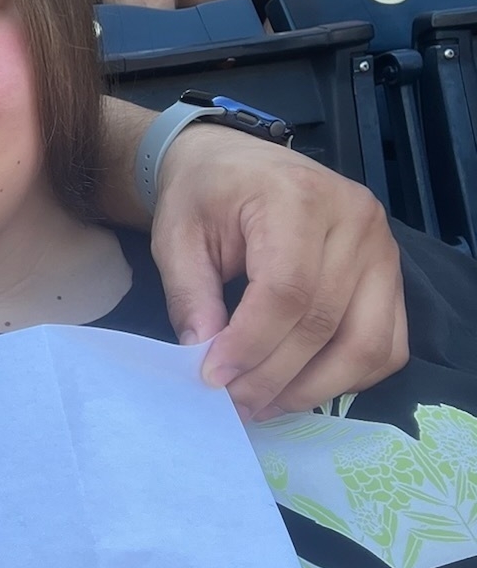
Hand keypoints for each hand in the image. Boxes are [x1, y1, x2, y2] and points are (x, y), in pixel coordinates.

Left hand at [150, 126, 406, 419]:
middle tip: (233, 404)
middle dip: (274, 376)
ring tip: (264, 405)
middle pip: (324, 323)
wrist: (234, 162)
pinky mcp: (391, 272)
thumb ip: (190, 297)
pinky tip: (302, 386)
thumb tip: (205, 361)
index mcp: (297, 199)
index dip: (251, 345)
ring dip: (314, 387)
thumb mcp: (177, 237)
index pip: (286, 291)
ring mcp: (382, 248)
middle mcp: (354, 220)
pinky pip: (387, 342)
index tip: (213, 378)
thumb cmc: (203, 196)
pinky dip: (349, 375)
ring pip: (367, 342)